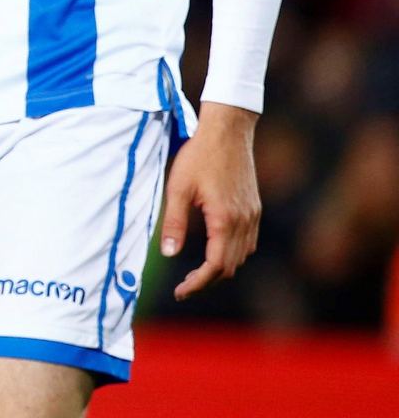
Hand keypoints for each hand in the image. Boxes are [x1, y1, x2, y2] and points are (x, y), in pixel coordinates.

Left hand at [161, 102, 261, 298]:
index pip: (216, 266)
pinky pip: (248, 242)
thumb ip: (174, 222)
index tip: (180, 292)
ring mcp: (253, 215)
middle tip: (184, 286)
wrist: (228, 131)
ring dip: (221, 268)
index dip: (197, 283)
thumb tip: (168, 254)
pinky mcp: (255, 208)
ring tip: (196, 272)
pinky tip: (216, 249)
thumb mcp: (178, 187)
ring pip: (242, 256)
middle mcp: (244, 222)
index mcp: (225, 220)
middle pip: (230, 266)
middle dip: (207, 280)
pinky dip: (232, 253)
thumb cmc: (199, 156)